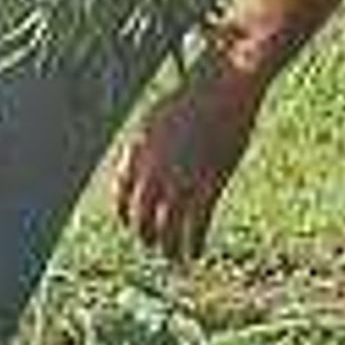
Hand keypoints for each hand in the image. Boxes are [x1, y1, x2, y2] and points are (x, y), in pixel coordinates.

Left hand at [114, 49, 266, 263]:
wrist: (222, 87)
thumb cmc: (194, 98)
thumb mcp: (157, 118)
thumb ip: (146, 146)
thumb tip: (141, 167)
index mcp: (137, 150)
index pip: (122, 192)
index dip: (125, 213)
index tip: (129, 225)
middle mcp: (154, 168)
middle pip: (142, 215)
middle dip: (145, 235)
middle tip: (151, 245)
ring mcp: (181, 178)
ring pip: (167, 227)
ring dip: (168, 247)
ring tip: (172, 257)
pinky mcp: (209, 184)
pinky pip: (196, 225)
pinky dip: (193, 244)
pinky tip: (194, 253)